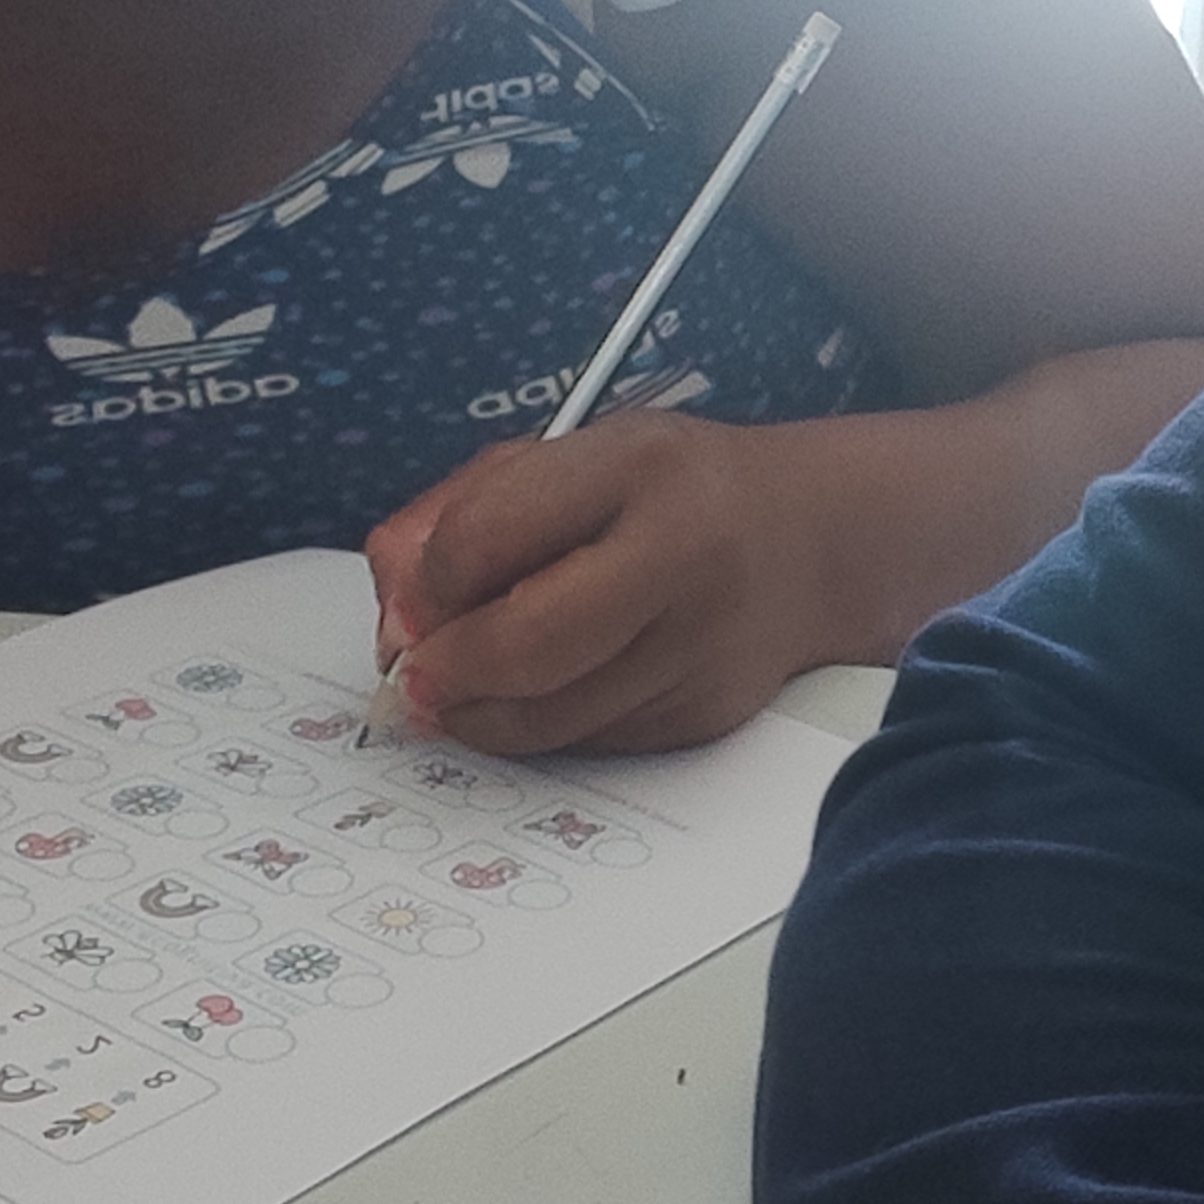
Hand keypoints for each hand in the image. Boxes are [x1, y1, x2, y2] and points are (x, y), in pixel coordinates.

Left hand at [364, 413, 853, 757]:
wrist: (811, 539)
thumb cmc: (666, 492)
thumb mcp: (566, 460)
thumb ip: (459, 514)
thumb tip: (392, 613)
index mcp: (632, 467)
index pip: (487, 536)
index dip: (427, 585)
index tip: (412, 602)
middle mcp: (679, 554)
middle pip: (526, 646)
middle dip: (447, 671)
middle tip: (418, 674)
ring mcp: (699, 644)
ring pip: (551, 718)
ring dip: (479, 716)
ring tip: (461, 690)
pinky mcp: (705, 712)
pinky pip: (590, 743)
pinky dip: (544, 729)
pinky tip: (539, 695)